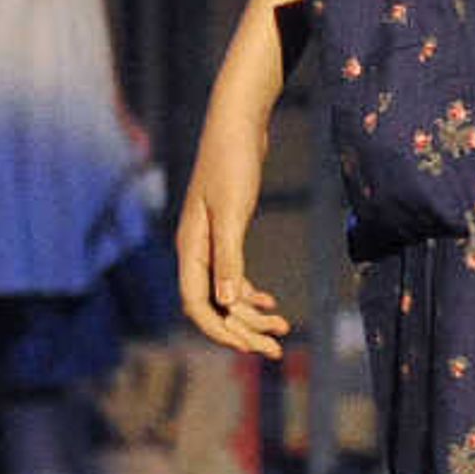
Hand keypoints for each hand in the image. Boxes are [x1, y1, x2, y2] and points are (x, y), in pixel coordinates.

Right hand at [176, 89, 288, 359]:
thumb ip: (228, 258)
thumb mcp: (232, 212)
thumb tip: (226, 303)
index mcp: (191, 248)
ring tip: (283, 328)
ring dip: (251, 315)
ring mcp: (210, 243)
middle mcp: (196, 250)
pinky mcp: (226, 233)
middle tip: (276, 349)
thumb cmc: (233, 163)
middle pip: (214, 306)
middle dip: (243, 330)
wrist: (237, 124)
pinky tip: (271, 302)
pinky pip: (233, 277)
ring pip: (226, 294)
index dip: (221, 330)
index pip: (197, 304)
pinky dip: (251, 294)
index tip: (250, 347)